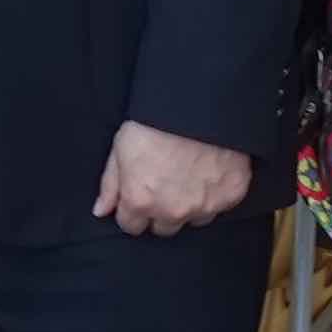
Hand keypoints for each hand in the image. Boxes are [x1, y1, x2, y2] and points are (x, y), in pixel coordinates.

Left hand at [93, 122, 252, 238]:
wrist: (198, 102)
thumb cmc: (155, 121)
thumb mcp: (120, 149)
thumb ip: (110, 185)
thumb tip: (101, 211)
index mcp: (141, 201)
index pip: (132, 226)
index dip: (134, 210)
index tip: (140, 196)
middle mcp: (172, 211)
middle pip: (163, 228)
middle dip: (161, 211)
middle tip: (166, 185)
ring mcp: (204, 206)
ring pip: (194, 220)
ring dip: (190, 206)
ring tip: (190, 178)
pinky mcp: (231, 195)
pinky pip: (221, 206)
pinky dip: (216, 193)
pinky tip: (211, 172)